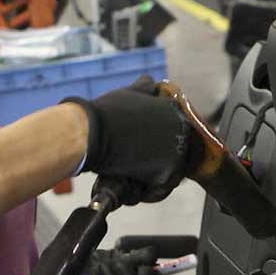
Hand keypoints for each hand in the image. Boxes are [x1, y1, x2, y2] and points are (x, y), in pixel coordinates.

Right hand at [63, 76, 191, 202]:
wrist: (93, 132)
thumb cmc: (107, 113)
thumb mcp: (130, 93)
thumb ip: (144, 88)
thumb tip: (149, 81)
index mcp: (175, 112)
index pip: (175, 135)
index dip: (158, 146)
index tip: (142, 151)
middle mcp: (182, 132)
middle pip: (175, 156)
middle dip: (157, 163)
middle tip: (135, 165)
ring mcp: (177, 154)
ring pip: (170, 175)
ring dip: (152, 179)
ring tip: (132, 176)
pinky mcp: (168, 174)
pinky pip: (161, 190)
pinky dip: (147, 193)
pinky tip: (132, 187)